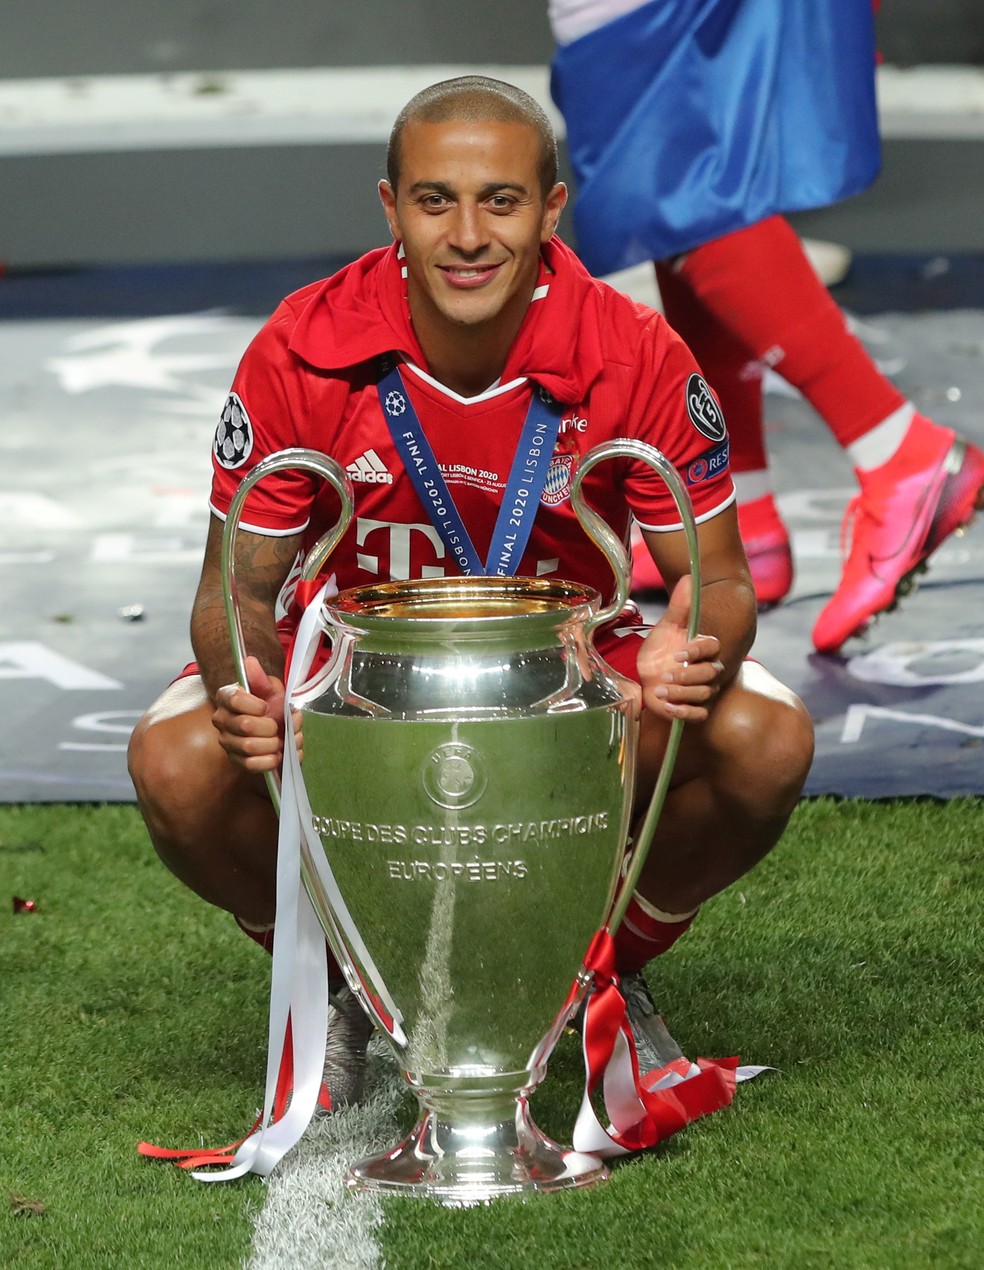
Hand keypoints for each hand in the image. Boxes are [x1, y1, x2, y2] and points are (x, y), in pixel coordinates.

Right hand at [212, 655, 301, 770]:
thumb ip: (260, 678)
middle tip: (279, 725)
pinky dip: (271, 760)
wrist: (277, 726)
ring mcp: (228, 742)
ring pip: (249, 746)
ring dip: (274, 744)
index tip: (267, 706)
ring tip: (282, 739)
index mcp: (227, 697)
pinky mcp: (236, 761)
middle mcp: (221, 720)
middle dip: (271, 726)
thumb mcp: (270, 688)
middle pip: (245, 725)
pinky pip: (251, 765)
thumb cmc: (272, 704)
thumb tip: (250, 661)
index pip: (235, 700)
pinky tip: (278, 754)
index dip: (256, 705)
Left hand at [636, 575, 724, 721]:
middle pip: (709, 674)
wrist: (648, 672)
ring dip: (682, 693)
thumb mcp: (668, 626)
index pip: (711, 648)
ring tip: (660, 689)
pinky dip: (685, 712)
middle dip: (687, 675)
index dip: (697, 650)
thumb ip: (679, 606)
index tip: (678, 652)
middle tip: (665, 673)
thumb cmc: (661, 648)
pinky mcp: (693, 707)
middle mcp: (707, 669)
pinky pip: (699, 713)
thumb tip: (689, 576)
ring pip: (704, 693)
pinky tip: (667, 706)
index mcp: (703, 648)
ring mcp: (701, 689)